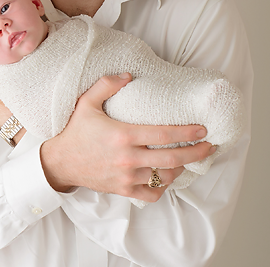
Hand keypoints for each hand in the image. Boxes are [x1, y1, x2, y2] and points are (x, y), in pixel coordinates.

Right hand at [40, 74, 214, 202]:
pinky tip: (166, 177)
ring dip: (181, 168)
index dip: (187, 132)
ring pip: (165, 177)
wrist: (60, 161)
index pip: (164, 134)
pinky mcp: (123, 190)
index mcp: (123, 135)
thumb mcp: (86, 102)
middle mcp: (128, 158)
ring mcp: (126, 177)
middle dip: (196, 152)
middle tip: (209, 146)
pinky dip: (163, 187)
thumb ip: (107, 84)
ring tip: (188, 159)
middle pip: (172, 158)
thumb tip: (129, 75)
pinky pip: (152, 194)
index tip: (203, 129)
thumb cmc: (75, 131)